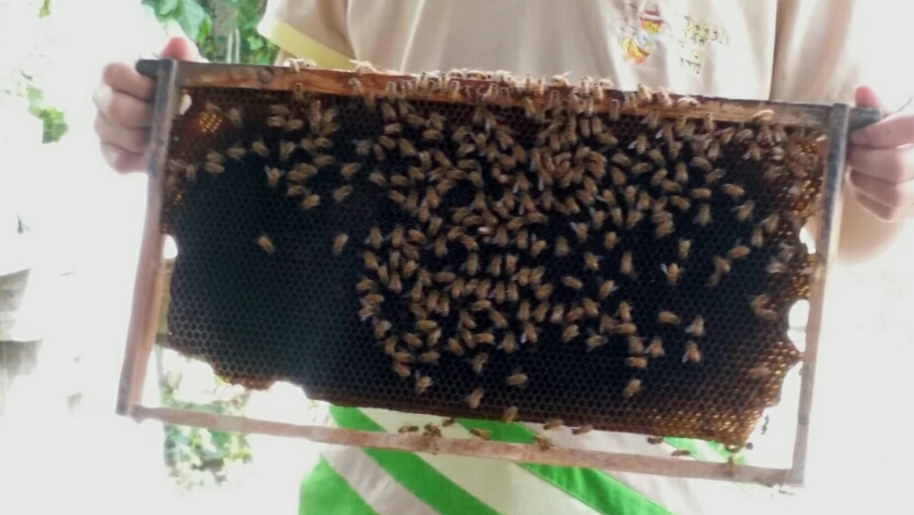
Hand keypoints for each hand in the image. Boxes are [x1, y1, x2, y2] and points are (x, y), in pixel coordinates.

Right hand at [92, 37, 202, 173]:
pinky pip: (119, 161)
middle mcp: (103, 97)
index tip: (165, 90)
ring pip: (120, 137)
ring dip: (151, 139)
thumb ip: (180, 56)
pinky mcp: (110, 153)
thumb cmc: (177, 87)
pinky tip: (160, 152)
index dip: (141, 85)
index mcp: (116, 72)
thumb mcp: (182, 69)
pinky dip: (143, 160)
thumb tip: (178, 43)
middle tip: (173, 117)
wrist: (182, 116)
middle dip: (150, 116)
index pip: (113, 73)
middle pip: (116, 110)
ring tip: (170, 133)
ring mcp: (104, 126)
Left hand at [847, 85, 913, 220]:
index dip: (877, 133)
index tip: (856, 134)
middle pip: (895, 166)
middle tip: (850, 152)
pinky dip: (866, 196)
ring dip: (862, 179)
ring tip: (855, 167)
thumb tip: (861, 90)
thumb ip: (877, 107)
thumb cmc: (904, 141)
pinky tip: (865, 182)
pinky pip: (888, 211)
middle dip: (862, 159)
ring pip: (892, 194)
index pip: (909, 128)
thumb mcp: (896, 120)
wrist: (913, 171)